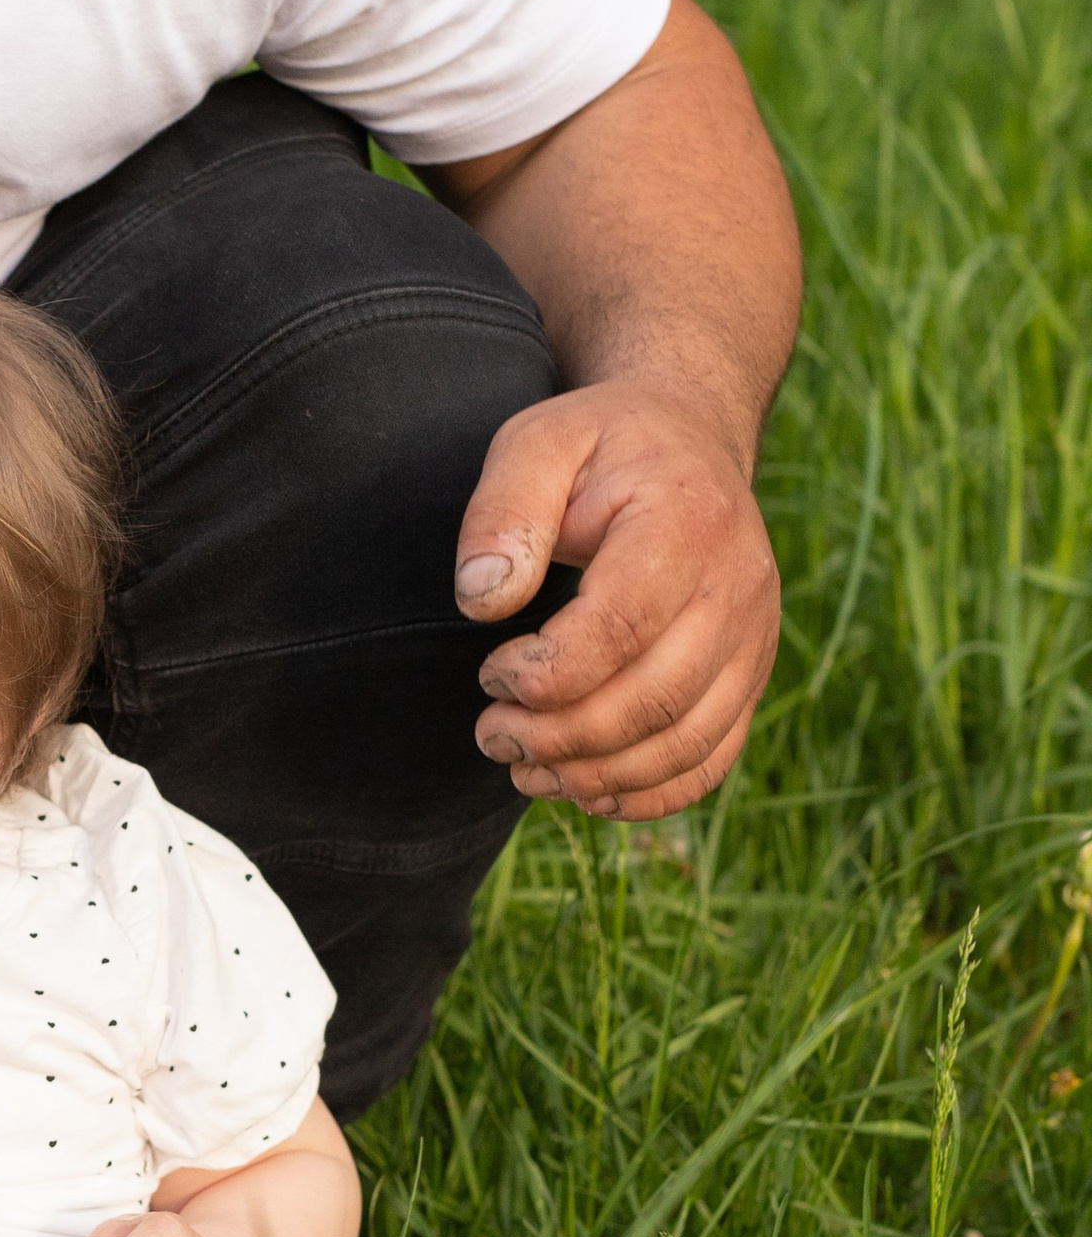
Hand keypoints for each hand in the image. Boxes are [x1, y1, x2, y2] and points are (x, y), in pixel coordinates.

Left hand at [454, 376, 779, 821]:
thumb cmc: (599, 446)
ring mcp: (754, 638)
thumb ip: (504, 512)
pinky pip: (713, 759)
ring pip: (684, 743)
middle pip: (654, 699)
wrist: (687, 443)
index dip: (546, 674)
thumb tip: (481, 599)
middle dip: (559, 738)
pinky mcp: (750, 676)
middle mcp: (737, 586)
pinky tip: (584, 790)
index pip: (620, 628)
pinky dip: (648, 794)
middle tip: (490, 735)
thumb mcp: (539, 442)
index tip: (488, 672)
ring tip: (523, 767)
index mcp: (686, 521)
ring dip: (595, 775)